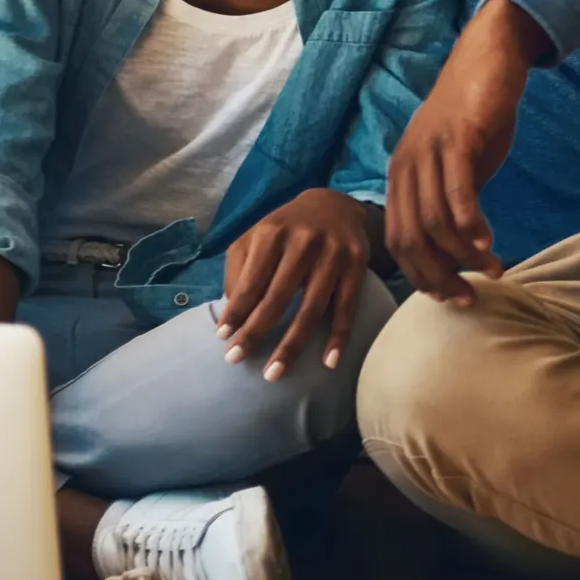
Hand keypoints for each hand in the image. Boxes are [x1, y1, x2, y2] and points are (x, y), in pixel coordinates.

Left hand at [213, 190, 377, 380]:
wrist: (335, 206)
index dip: (236, 312)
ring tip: (274, 373)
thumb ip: (239, 269)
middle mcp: (303, 240)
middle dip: (255, 333)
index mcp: (273, 233)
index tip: (223, 340)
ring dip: (292, 345)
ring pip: (311, 308)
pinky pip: (346, 307)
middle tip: (237, 361)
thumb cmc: (286, 229)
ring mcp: (333, 253)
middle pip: (277, 297)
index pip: (251, 281)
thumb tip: (230, 315)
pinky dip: (338, 337)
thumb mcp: (256, 236)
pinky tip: (328, 362)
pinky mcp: (357, 264)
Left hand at [384, 0, 541, 302]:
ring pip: (434, 222)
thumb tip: (460, 247)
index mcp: (401, 176)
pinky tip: (489, 242)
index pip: (399, 242)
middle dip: (439, 276)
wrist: (488, 58)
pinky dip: (471, 223)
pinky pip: (457, 191)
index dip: (422, 276)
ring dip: (464, 255)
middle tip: (469, 297)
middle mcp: (406, 166)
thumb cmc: (476, 114)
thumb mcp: (458, 164)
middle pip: (411, 239)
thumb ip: (452, 201)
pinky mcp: (456, 139)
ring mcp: (428, 152)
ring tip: (493, 270)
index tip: (451, 297)